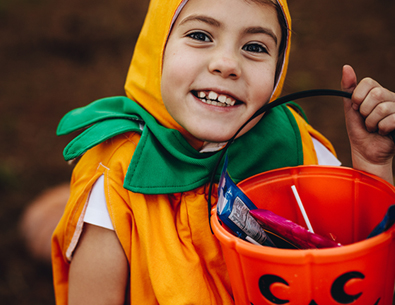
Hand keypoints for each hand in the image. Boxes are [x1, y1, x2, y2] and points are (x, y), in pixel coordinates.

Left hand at [341, 65, 394, 182]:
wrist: (366, 152)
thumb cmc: (358, 131)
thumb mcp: (350, 109)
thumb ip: (348, 89)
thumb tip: (346, 66)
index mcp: (377, 92)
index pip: (368, 82)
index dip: (357, 97)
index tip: (356, 108)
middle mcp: (390, 98)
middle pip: (376, 94)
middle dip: (364, 111)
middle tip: (365, 120)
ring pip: (383, 108)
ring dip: (372, 122)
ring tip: (373, 128)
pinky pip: (391, 119)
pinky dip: (381, 129)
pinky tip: (383, 132)